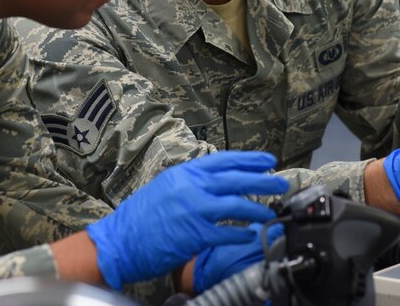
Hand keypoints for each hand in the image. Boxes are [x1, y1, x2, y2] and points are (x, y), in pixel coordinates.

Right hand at [87, 151, 288, 289]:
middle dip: (262, 180)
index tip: (268, 160)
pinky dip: (240, 235)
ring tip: (270, 212)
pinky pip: (226, 234)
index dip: (249, 159)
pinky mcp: (194, 235)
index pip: (223, 160)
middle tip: (281, 183)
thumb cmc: (139, 218)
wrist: (118, 241)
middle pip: (235, 179)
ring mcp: (193, 211)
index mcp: (184, 173)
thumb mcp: (165, 187)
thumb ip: (190, 182)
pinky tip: (250, 236)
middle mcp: (190, 187)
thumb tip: (215, 182)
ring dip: (257, 209)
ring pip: (236, 205)